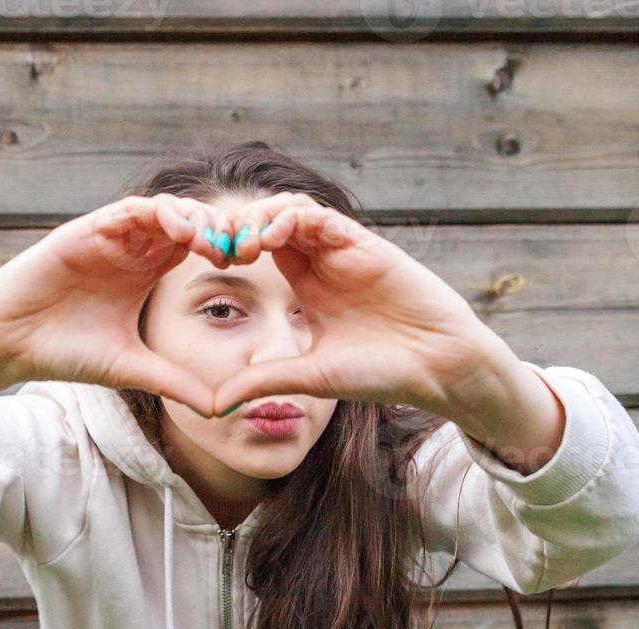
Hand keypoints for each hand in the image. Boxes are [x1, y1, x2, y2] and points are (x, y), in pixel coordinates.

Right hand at [0, 194, 241, 416]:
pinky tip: (177, 230)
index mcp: (145, 272)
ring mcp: (108, 237)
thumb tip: (220, 409)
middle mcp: (130, 249)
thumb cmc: (65, 352)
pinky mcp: (85, 231)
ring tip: (213, 239)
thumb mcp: (131, 368)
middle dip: (218, 229)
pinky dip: (155, 214)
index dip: (225, 249)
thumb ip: (174, 381)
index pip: (195, 246)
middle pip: (187, 221)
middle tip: (242, 247)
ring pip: (162, 210)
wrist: (9, 346)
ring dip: (192, 217)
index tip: (249, 266)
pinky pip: (127, 211)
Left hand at [210, 194, 565, 469]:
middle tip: (211, 248)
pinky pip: (321, 217)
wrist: (436, 367)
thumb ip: (265, 382)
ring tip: (239, 244)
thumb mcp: (309, 377)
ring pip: (291, 211)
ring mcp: (343, 250)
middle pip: (268, 221)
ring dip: (260, 219)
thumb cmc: (380, 373)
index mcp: (306, 287)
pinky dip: (293, 218)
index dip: (227, 250)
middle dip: (236, 228)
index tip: (202, 267)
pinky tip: (271, 236)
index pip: (258, 249)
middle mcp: (322, 262)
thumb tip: (214, 406)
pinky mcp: (364, 243)